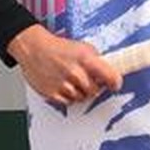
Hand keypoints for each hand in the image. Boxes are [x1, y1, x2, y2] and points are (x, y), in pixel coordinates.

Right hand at [7, 24, 121, 104]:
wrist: (34, 48)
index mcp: (86, 60)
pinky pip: (68, 102)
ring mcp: (63, 85)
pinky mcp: (52, 94)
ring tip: (73, 81)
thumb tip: (110, 71)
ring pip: (82, 98)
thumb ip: (97, 61)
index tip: (115, 85)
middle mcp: (75, 73)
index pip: (110, 77)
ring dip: (81, 92)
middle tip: (88, 80)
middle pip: (94, 91)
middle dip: (93, 87)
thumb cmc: (58, 47)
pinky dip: (69, 97)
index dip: (115, 83)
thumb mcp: (83, 48)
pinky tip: (65, 86)